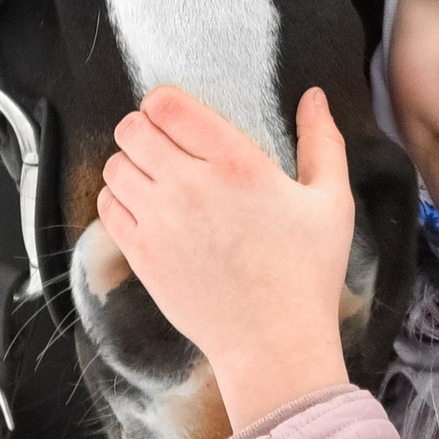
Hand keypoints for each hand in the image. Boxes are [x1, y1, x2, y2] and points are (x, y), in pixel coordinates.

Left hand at [95, 85, 353, 432]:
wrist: (273, 342)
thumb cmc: (307, 273)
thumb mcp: (331, 202)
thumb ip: (323, 142)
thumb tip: (314, 96)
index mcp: (236, 164)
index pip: (167, 105)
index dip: (162, 102)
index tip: (175, 116)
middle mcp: (190, 187)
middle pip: (131, 129)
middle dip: (142, 129)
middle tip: (162, 145)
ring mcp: (160, 222)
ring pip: (114, 166)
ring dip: (130, 164)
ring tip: (154, 178)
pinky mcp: (143, 255)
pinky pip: (108, 207)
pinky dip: (119, 200)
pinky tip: (145, 209)